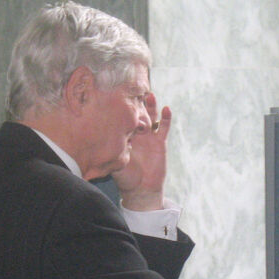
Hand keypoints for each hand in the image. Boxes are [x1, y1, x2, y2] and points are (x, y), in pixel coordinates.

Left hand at [114, 93, 170, 210]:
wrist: (142, 189)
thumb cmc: (126, 178)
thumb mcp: (117, 163)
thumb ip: (116, 151)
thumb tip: (111, 139)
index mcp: (123, 137)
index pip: (123, 118)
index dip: (122, 108)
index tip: (119, 96)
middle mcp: (136, 134)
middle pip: (137, 114)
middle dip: (136, 102)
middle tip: (134, 89)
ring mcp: (148, 137)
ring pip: (150, 117)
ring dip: (150, 106)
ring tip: (149, 95)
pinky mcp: (160, 142)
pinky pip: (163, 128)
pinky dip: (166, 118)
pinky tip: (166, 109)